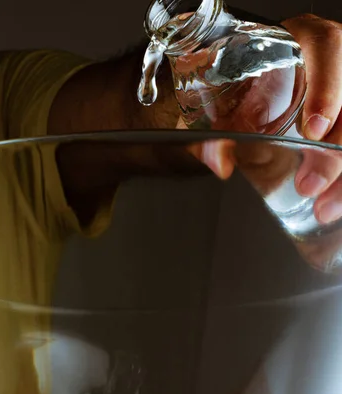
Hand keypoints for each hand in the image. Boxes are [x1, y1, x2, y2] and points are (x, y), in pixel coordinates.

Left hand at [179, 13, 341, 221]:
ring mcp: (339, 93)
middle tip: (309, 184)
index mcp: (296, 42)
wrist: (236, 100)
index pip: (326, 48)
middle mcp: (327, 62)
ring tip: (324, 207)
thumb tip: (219, 162)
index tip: (313, 129)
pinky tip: (332, 203)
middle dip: (337, 147)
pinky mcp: (339, 121)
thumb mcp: (213, 108)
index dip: (327, 87)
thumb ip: (209, 133)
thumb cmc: (229, 94)